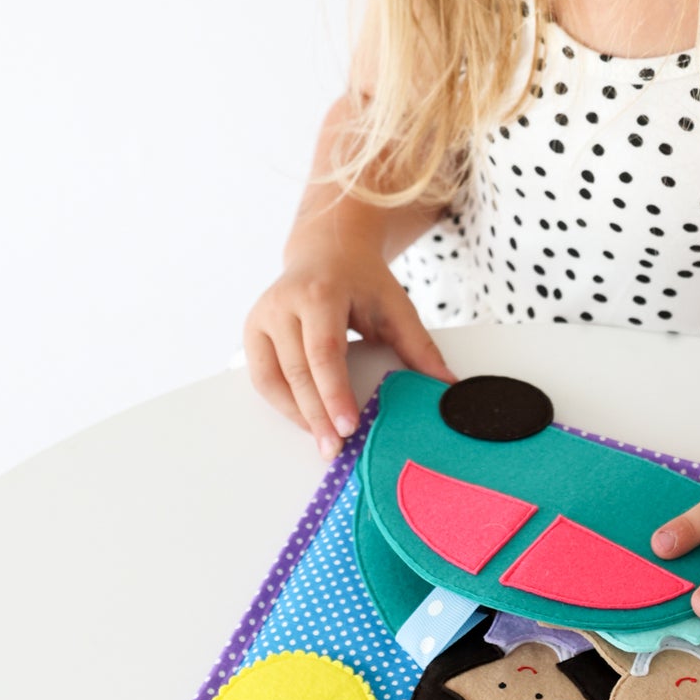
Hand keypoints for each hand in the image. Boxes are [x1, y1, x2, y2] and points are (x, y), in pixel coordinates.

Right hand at [243, 237, 456, 459]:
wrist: (327, 251)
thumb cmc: (362, 281)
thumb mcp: (395, 306)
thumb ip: (419, 346)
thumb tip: (448, 386)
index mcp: (320, 293)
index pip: (324, 351)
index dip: (334, 393)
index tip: (348, 427)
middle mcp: (283, 303)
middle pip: (297, 370)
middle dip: (316, 415)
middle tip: (335, 448)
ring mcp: (262, 316)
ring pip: (272, 378)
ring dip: (296, 415)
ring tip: (322, 439)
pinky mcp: (252, 330)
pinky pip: (261, 377)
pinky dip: (282, 403)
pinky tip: (305, 418)